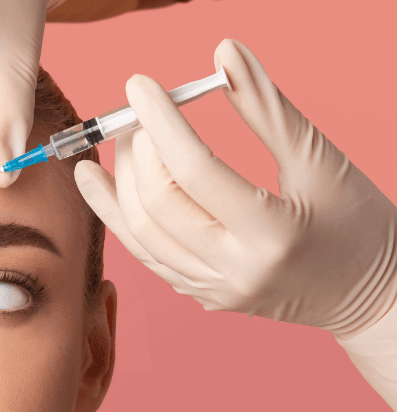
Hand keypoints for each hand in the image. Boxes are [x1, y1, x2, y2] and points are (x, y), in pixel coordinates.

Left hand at [75, 39, 396, 337]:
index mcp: (272, 235)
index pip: (195, 170)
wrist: (372, 295)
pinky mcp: (201, 295)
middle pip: (158, 204)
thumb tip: (222, 54)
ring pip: (140, 235)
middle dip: (137, 150)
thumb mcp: (320, 161)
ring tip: (118, 140)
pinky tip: (101, 183)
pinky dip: (120, 216)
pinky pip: (146, 255)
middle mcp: (234, 270)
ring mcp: (213, 290)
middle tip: (136, 111)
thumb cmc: (359, 224)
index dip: (161, 122)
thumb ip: (266, 108)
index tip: (139, 84)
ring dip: (118, 182)